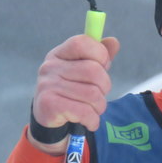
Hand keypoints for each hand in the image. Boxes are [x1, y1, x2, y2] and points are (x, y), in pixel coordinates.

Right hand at [28, 34, 119, 152]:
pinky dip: (93, 119)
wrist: (49, 116)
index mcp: (59, 53)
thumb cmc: (72, 88)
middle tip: (99, 94)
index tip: (102, 67)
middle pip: (93, 71)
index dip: (100, 54)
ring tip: (93, 109)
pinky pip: (84, 112)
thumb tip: (114, 42)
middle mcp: (50, 67)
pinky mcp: (49, 105)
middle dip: (104, 86)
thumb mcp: (85, 69)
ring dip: (100, 106)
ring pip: (92, 94)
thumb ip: (101, 56)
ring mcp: (47, 85)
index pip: (82, 43)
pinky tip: (90, 121)